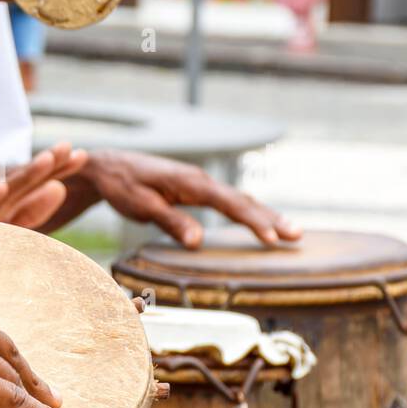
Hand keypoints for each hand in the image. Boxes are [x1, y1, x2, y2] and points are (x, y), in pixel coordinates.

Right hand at [0, 142, 87, 228]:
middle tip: (70, 149)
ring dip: (23, 177)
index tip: (81, 155)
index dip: (56, 171)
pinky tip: (1, 188)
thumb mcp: (10, 232)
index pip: (33, 186)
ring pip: (0, 195)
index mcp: (4, 209)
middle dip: (46, 167)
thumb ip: (31, 212)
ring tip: (47, 161)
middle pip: (20, 185)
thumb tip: (59, 187)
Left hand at [72, 149, 302, 247]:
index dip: (252, 221)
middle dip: (270, 218)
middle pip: (242, 200)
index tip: (272, 239)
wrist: (109, 166)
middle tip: (297, 236)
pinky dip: (248, 211)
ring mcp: (199, 182)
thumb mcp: (142, 206)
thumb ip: (170, 221)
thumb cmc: (123, 186)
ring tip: (289, 232)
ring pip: (238, 199)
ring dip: (264, 214)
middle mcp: (200, 179)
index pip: (229, 203)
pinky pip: (228, 200)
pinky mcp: (194, 188)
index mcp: (190, 182)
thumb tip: (198, 242)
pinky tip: (260, 221)